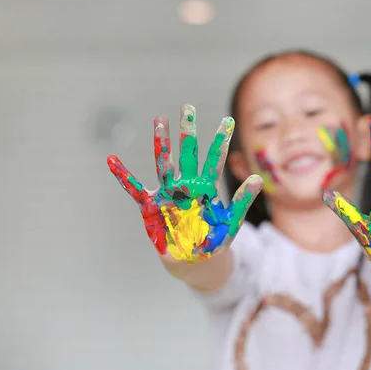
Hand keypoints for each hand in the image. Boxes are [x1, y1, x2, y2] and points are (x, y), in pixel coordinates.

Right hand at [107, 104, 262, 263]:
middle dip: (188, 132)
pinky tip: (112, 160)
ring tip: (159, 121)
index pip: (214, 160)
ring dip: (161, 143)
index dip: (221, 141)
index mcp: (206, 188)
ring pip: (164, 164)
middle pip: (187, 154)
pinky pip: (135, 189)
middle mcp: (186, 185)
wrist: (193, 261)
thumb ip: (242, 201)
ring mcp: (168, 193)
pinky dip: (123, 176)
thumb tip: (258, 178)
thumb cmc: (213, 241)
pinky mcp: (151, 206)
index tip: (228, 120)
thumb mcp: (231, 222)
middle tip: (188, 108)